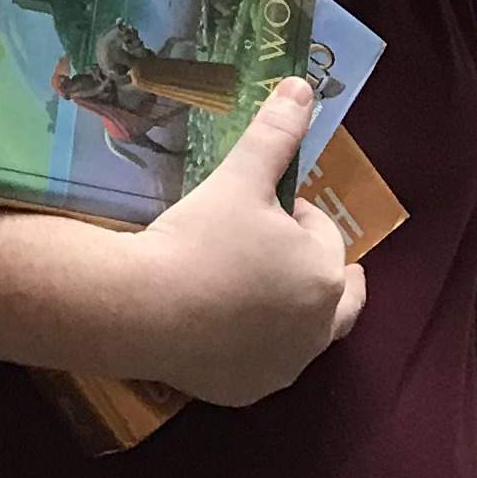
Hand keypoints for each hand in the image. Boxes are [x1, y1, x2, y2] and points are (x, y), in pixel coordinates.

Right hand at [115, 82, 365, 405]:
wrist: (141, 308)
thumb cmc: (199, 238)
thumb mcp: (240, 179)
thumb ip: (276, 134)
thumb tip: (301, 86)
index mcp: (325, 275)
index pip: (324, 236)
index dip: (297, 217)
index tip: (262, 209)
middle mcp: (317, 329)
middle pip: (335, 295)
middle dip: (317, 271)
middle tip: (287, 254)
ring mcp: (284, 366)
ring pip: (303, 333)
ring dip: (291, 310)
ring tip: (257, 290)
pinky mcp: (248, 391)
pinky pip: (264, 363)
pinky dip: (256, 345)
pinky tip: (227, 329)